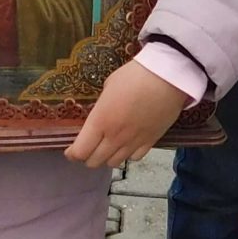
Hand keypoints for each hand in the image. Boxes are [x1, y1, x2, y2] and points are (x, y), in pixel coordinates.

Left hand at [65, 58, 191, 168]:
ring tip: (107, 148)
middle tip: (88, 149)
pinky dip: (127, 156)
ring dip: (107, 158)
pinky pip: (134, 158)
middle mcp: (115, 137)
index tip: (70, 151)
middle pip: (94, 161)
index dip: (73, 154)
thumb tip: (101, 115)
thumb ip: (101, 108)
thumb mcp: (108, 87)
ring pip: (114, 163)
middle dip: (87, 157)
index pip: (80, 151)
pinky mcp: (151, 142)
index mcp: (100, 121)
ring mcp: (133, 142)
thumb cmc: (134, 75)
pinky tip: (127, 146)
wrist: (167, 78)